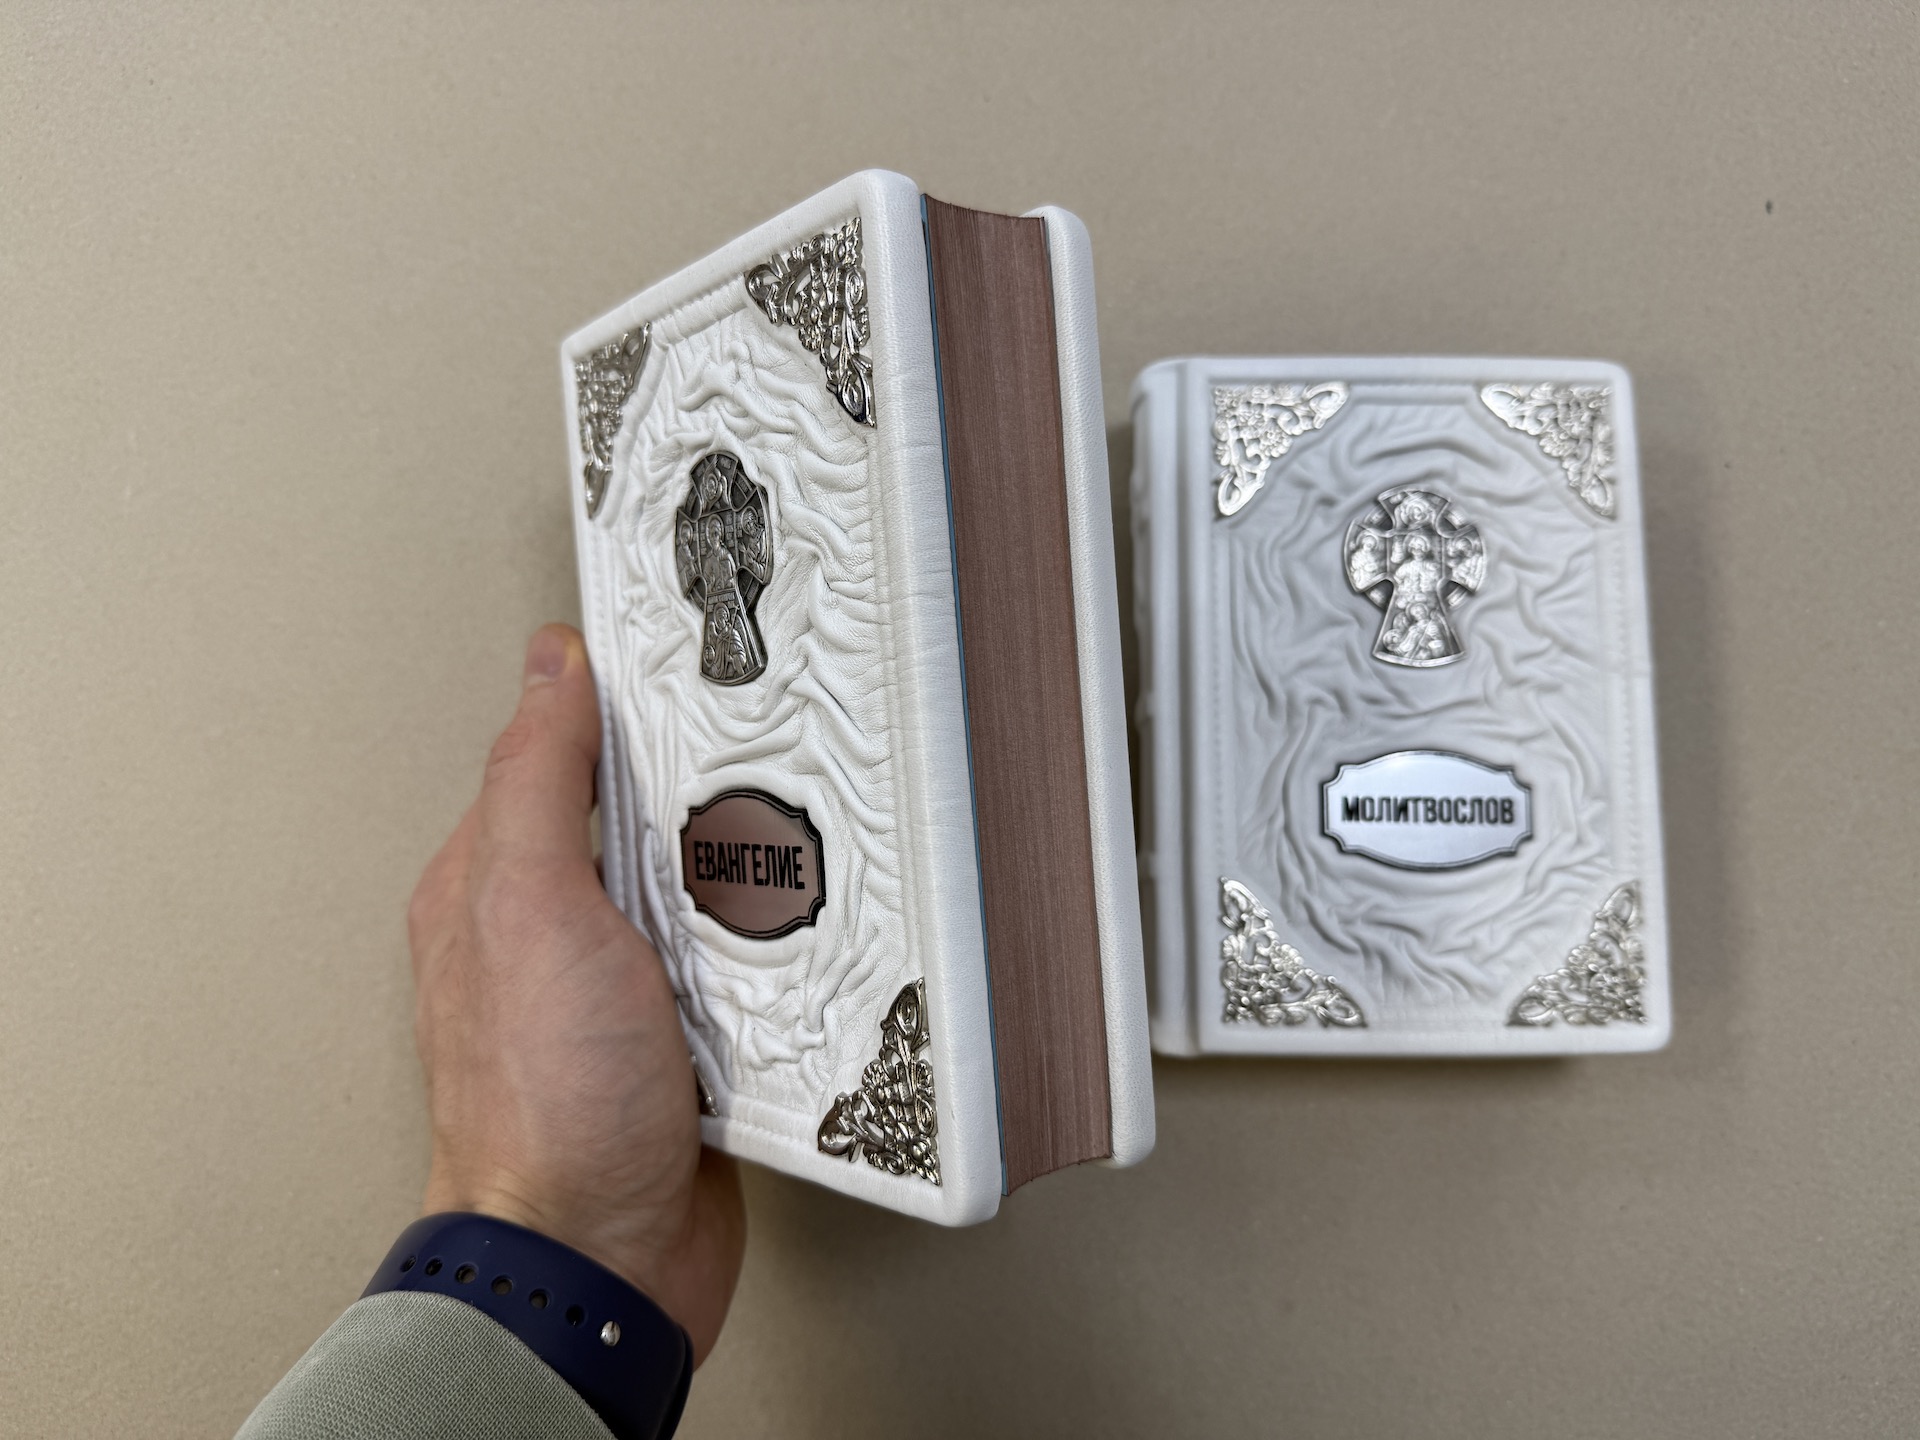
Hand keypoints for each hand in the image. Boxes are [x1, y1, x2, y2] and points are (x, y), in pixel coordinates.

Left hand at [408, 624, 744, 1362]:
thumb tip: (549, 666)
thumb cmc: (546, 1105)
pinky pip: (752, 964)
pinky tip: (808, 939)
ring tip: (802, 852)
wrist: (600, 1260)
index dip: (626, 700)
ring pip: (712, 887)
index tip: (695, 657)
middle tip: (771, 761)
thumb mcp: (528, 907)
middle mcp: (561, 928)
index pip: (563, 750)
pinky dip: (783, 950)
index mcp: (496, 881)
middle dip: (712, 794)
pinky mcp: (696, 1037)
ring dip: (756, 877)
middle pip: (653, 815)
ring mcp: (631, 986)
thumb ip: (537, 781)